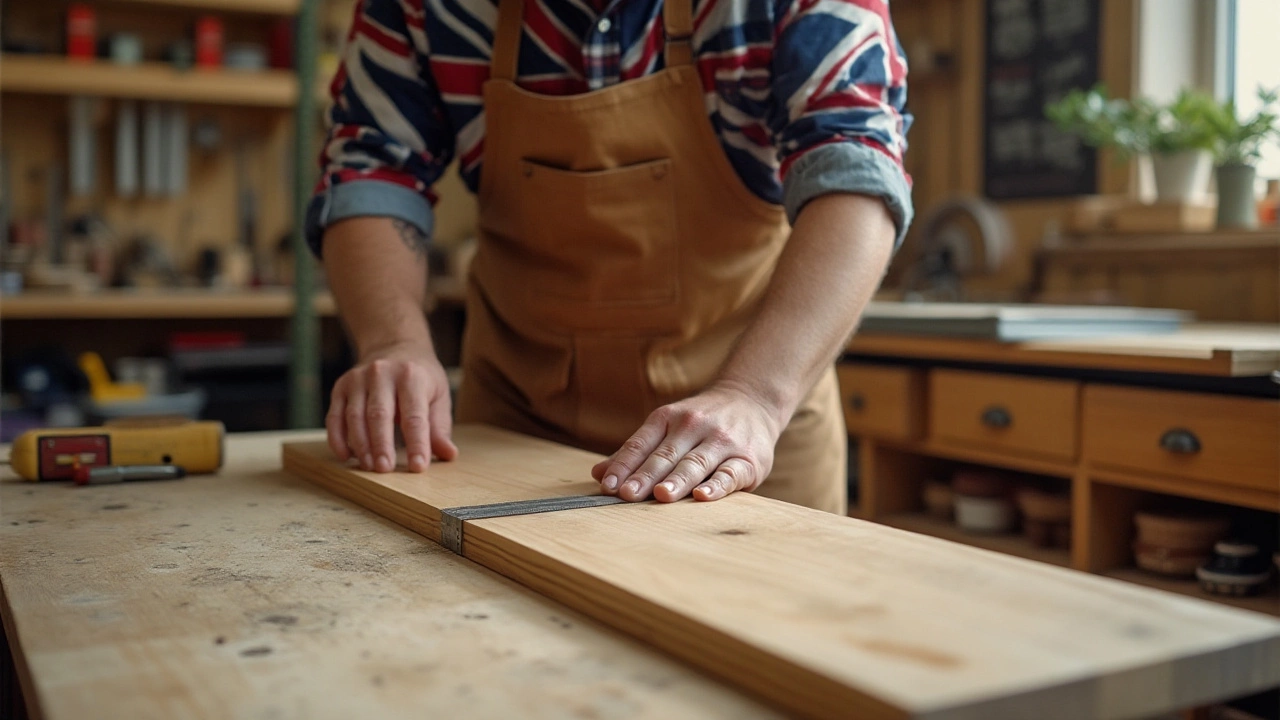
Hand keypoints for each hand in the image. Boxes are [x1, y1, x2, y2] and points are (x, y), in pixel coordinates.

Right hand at [326, 341, 457, 472]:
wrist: (393, 346)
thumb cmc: (420, 378)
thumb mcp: (438, 396)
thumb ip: (439, 427)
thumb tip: (448, 454)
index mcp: (412, 376)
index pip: (414, 415)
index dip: (416, 443)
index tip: (418, 467)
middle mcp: (382, 373)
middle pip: (379, 415)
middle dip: (381, 445)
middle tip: (384, 470)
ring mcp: (358, 379)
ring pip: (355, 416)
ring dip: (360, 445)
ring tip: (369, 467)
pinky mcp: (341, 387)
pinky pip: (335, 416)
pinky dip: (338, 438)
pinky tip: (346, 456)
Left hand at [590, 383, 783, 502]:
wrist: (753, 401)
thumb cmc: (702, 423)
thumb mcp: (668, 426)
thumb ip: (637, 452)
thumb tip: (599, 475)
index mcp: (669, 418)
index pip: (641, 444)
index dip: (624, 465)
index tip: (608, 485)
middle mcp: (694, 426)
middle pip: (665, 455)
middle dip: (645, 476)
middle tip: (627, 494)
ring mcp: (722, 441)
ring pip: (695, 463)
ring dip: (677, 480)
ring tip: (661, 496)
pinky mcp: (748, 459)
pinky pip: (730, 473)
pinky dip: (716, 485)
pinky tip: (702, 496)